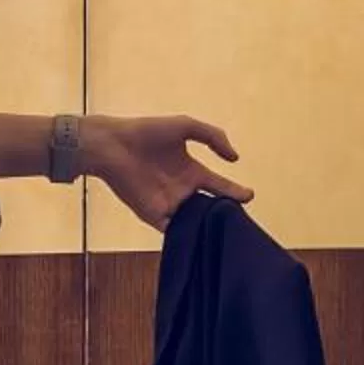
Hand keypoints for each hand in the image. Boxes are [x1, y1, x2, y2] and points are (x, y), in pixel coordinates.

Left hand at [86, 113, 253, 228]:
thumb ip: (213, 137)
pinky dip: (188, 236)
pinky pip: (175, 231)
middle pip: (210, 208)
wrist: (113, 145)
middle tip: (242, 222)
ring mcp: (169, 205)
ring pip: (195, 222)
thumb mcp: (186, 126)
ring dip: (209, 227)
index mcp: (192, 171)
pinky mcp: (153, 216)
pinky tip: (202, 238)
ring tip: (226, 231)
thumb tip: (235, 159)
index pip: (219, 185)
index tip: (250, 196)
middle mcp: (183, 191)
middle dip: (226, 216)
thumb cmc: (147, 132)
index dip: (235, 191)